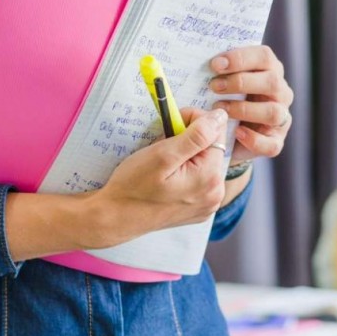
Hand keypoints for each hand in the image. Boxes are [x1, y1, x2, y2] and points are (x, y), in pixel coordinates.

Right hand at [88, 108, 228, 248]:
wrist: (116, 218)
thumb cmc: (133, 187)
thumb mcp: (163, 154)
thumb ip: (196, 135)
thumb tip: (220, 117)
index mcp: (210, 178)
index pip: (216, 132)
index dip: (196, 121)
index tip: (174, 122)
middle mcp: (215, 193)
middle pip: (213, 149)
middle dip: (191, 139)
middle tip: (164, 143)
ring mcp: (208, 204)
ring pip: (206, 163)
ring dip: (189, 155)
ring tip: (165, 161)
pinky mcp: (199, 209)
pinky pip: (200, 180)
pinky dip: (187, 171)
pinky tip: (169, 176)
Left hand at [209, 45, 293, 164]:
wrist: (226, 136)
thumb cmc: (224, 99)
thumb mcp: (224, 82)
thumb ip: (220, 71)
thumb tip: (201, 58)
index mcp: (270, 71)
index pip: (265, 56)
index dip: (240, 58)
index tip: (215, 64)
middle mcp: (281, 93)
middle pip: (272, 82)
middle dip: (241, 83)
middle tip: (214, 86)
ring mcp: (281, 118)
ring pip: (273, 112)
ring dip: (244, 110)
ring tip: (219, 109)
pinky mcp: (276, 142)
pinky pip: (270, 143)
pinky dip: (252, 138)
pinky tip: (235, 132)